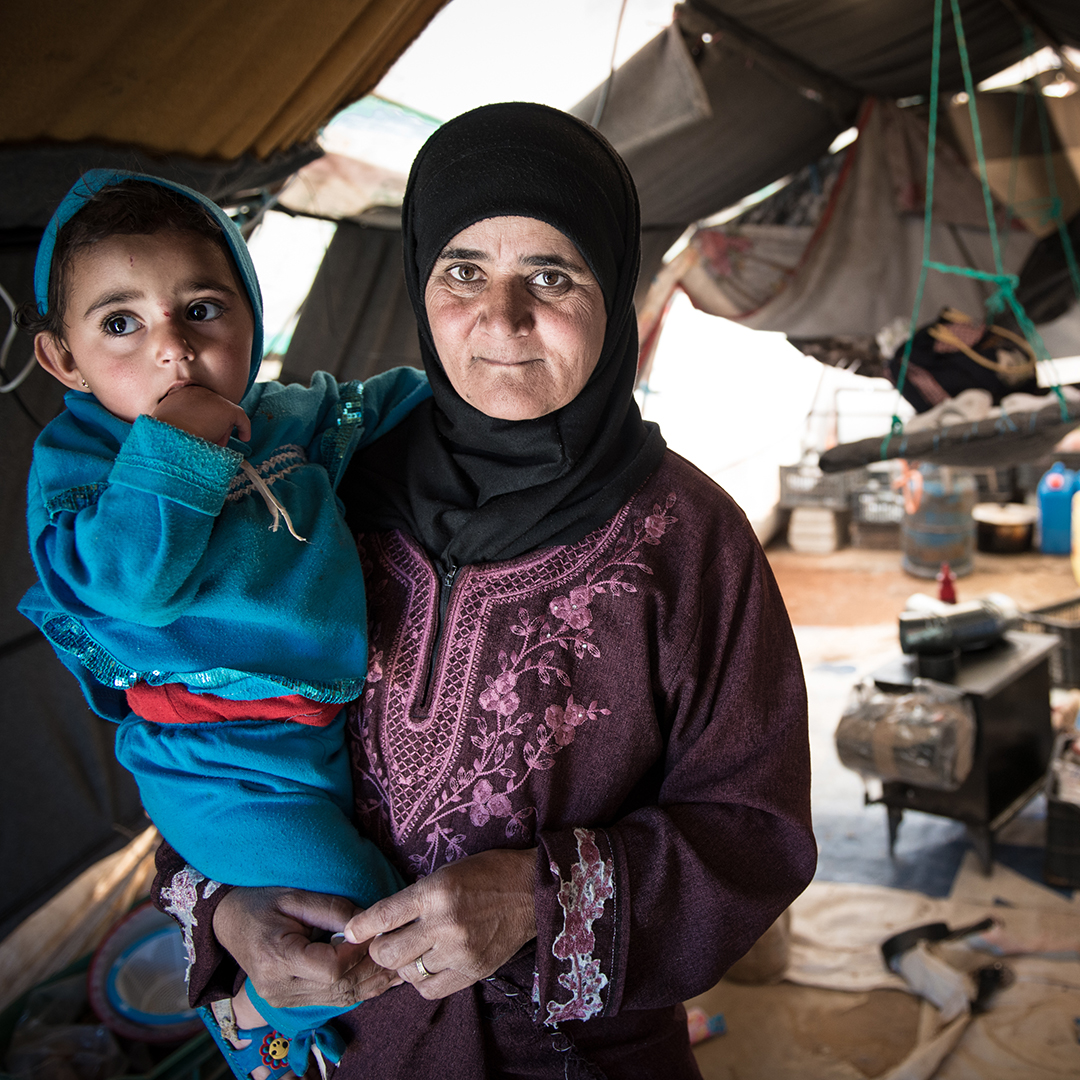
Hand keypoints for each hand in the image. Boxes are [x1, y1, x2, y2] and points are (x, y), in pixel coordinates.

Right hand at [151, 384, 250, 445]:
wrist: (167, 441)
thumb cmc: (164, 439)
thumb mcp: (166, 424)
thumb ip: (177, 421)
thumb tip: (190, 430)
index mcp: (179, 393)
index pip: (197, 405)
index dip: (201, 419)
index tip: (201, 431)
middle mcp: (196, 391)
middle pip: (211, 409)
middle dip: (213, 425)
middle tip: (211, 440)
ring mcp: (212, 398)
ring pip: (223, 415)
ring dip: (222, 430)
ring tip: (215, 444)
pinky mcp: (226, 409)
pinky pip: (240, 418)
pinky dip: (244, 428)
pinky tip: (245, 437)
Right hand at [212, 887, 400, 1009]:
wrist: (228, 922)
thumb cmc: (261, 902)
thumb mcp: (296, 896)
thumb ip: (334, 910)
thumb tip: (371, 923)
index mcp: (277, 958)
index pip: (331, 967)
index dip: (359, 953)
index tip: (378, 933)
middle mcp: (278, 988)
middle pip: (339, 988)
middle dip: (373, 970)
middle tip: (399, 950)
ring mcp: (282, 1000)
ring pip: (339, 999)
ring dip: (372, 984)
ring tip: (399, 966)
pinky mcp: (290, 1002)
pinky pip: (332, 1000)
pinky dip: (358, 989)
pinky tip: (380, 978)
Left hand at [343, 848, 537, 1000]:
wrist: (532, 890)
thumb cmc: (487, 873)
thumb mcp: (446, 873)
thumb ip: (414, 899)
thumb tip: (379, 925)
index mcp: (435, 891)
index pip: (383, 915)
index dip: (360, 927)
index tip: (350, 932)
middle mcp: (445, 923)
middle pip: (389, 952)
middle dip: (379, 950)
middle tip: (384, 942)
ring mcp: (460, 951)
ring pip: (408, 973)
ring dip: (402, 965)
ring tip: (411, 952)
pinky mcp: (473, 971)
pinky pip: (430, 989)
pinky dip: (421, 981)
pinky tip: (427, 966)